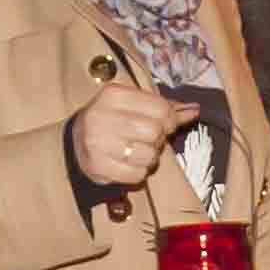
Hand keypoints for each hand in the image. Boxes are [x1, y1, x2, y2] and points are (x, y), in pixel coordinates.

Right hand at [72, 76, 195, 191]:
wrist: (75, 143)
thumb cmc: (111, 120)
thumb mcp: (133, 104)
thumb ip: (165, 107)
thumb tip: (195, 110)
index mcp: (113, 94)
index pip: (161, 109)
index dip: (169, 120)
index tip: (162, 124)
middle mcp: (102, 116)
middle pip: (155, 132)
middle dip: (158, 139)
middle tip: (146, 139)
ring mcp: (97, 142)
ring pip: (149, 155)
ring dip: (149, 158)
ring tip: (135, 151)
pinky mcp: (97, 167)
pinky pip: (137, 175)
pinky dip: (138, 172)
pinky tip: (127, 164)